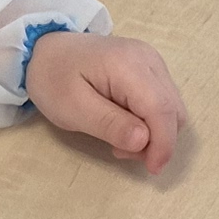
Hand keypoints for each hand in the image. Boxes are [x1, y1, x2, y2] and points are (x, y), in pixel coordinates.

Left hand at [28, 27, 186, 170]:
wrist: (46, 49)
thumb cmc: (53, 78)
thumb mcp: (72, 108)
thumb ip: (109, 124)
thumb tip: (143, 141)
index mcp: (128, 65)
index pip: (161, 109)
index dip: (163, 144)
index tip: (152, 169)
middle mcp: (148, 60)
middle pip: (173, 110)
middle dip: (158, 141)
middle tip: (121, 151)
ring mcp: (151, 62)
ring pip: (172, 108)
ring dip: (155, 133)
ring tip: (119, 139)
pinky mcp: (150, 69)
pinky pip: (162, 101)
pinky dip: (151, 122)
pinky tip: (125, 125)